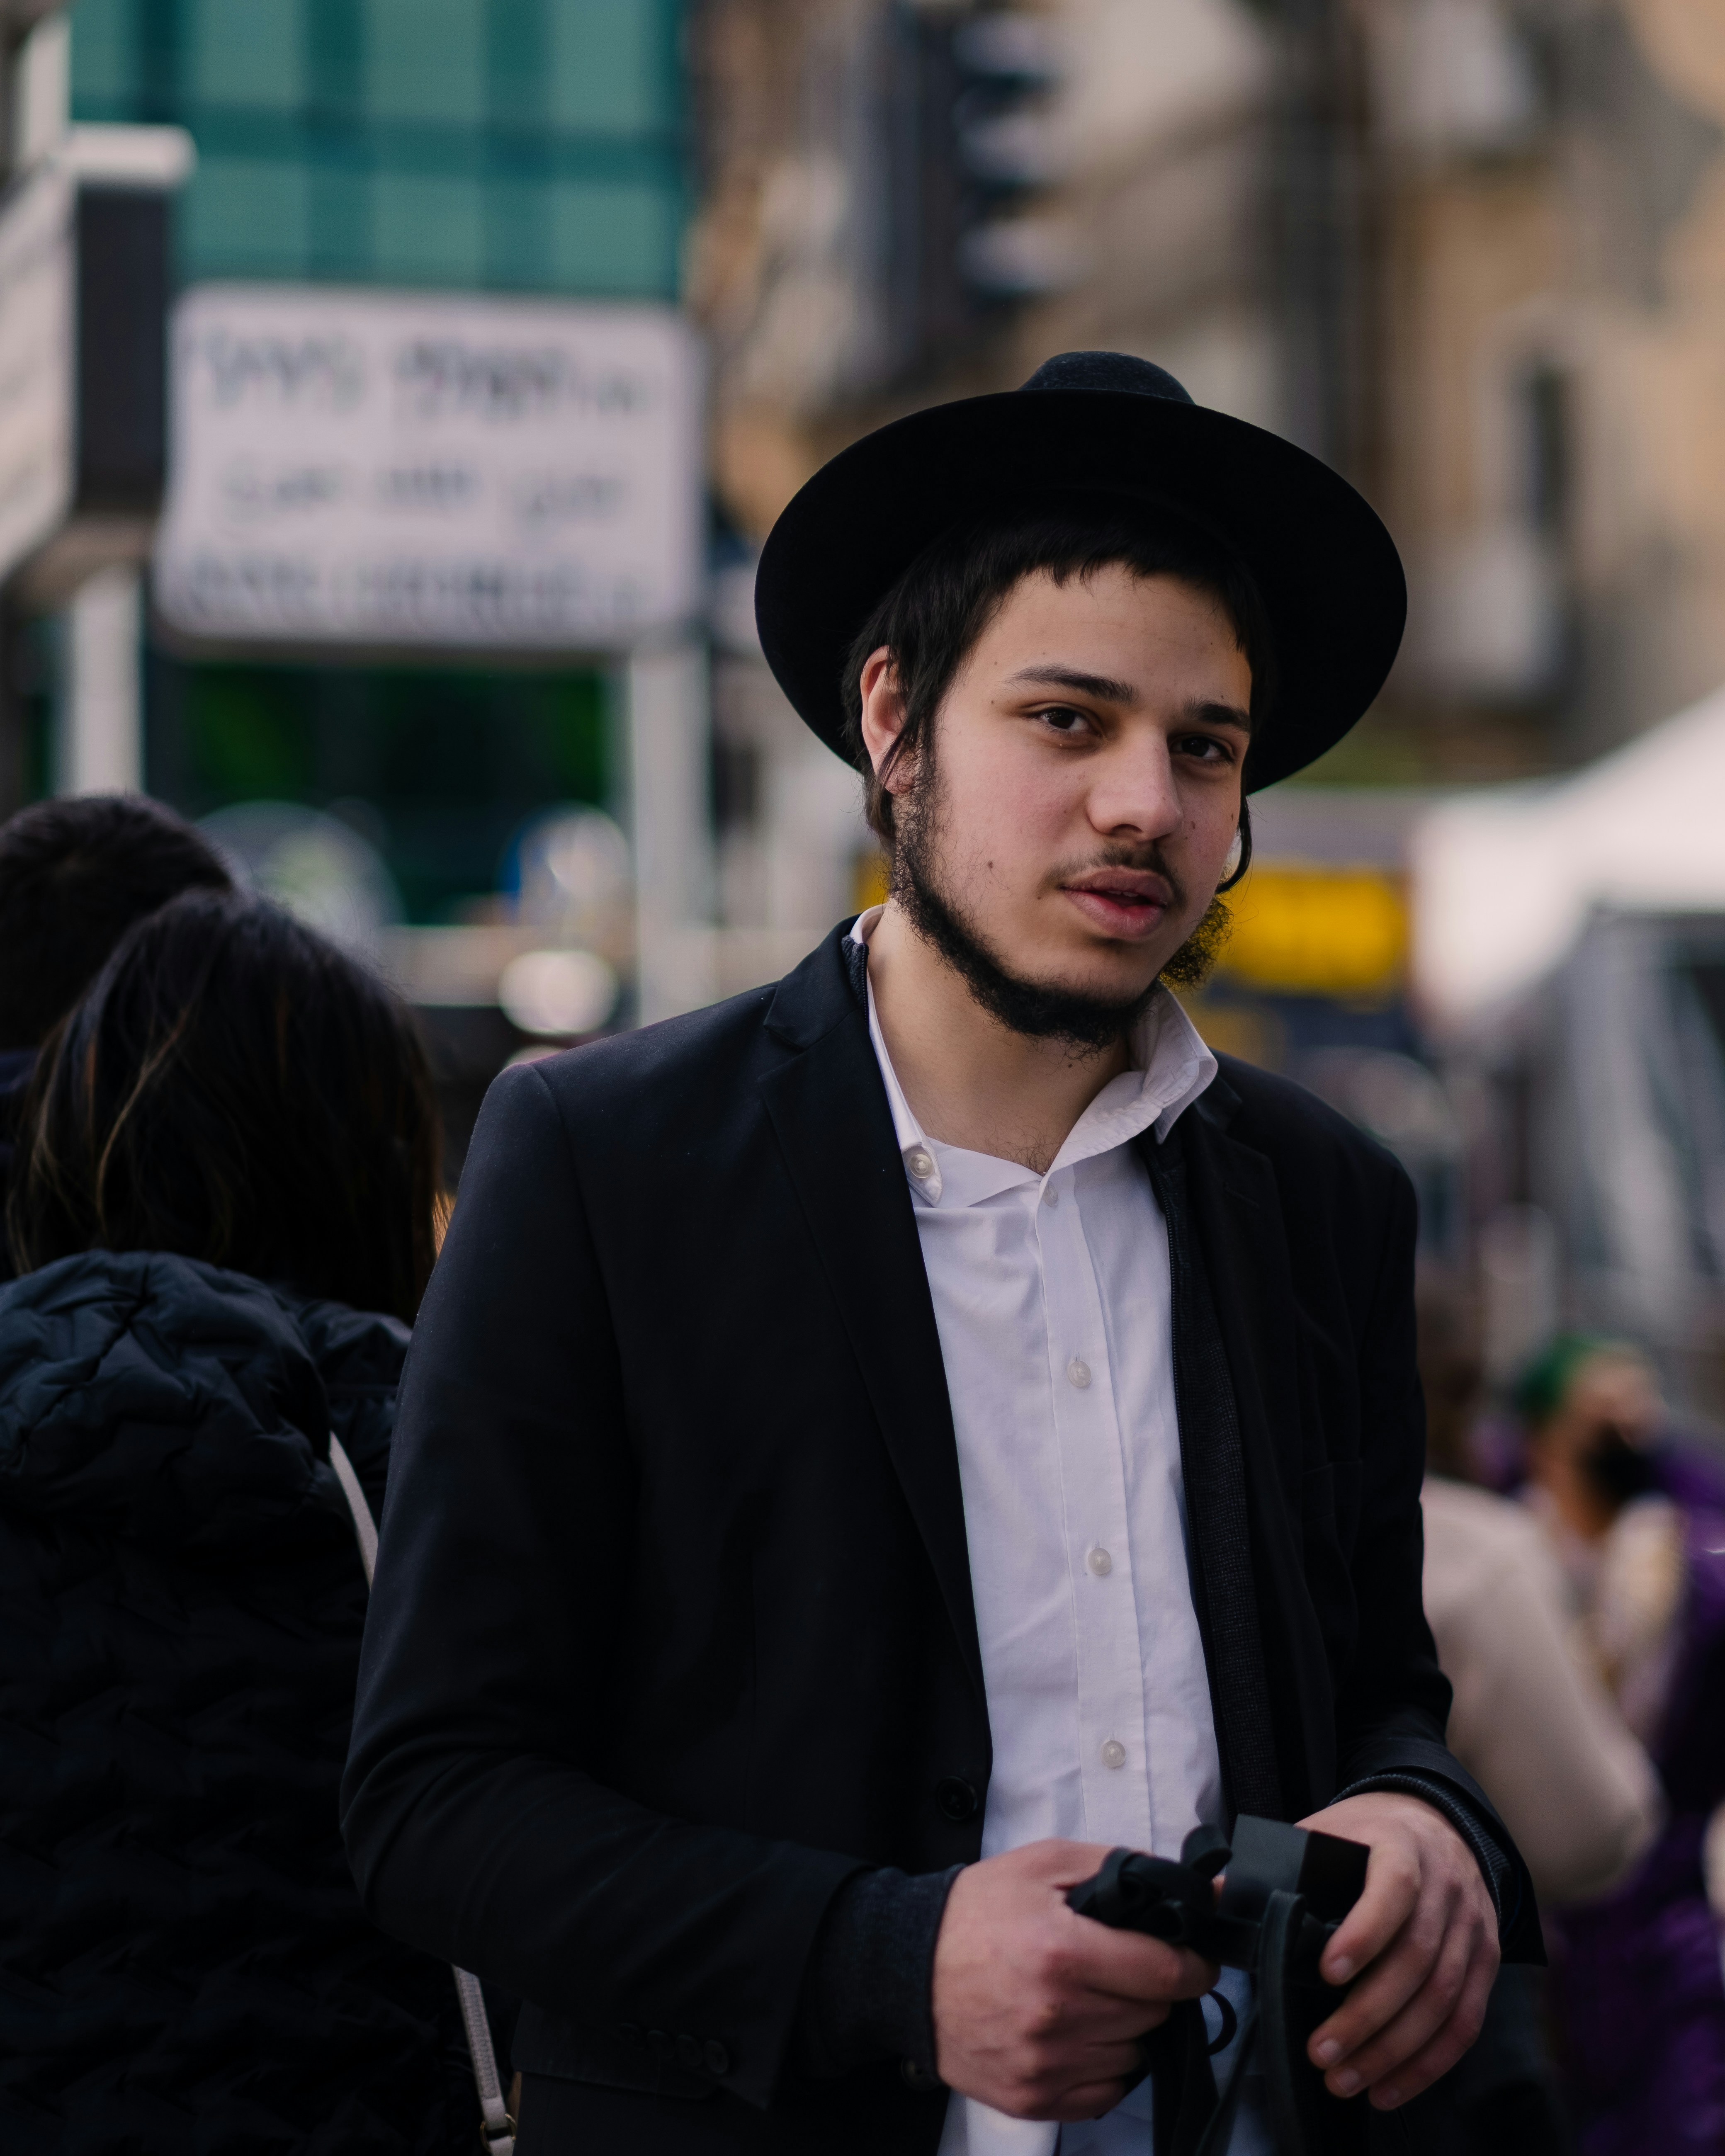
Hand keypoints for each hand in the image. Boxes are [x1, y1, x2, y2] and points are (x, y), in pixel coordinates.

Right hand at [931, 1839, 1216, 2120]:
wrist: (906, 1966)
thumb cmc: (977, 1911)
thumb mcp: (1043, 1863)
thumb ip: (1121, 1867)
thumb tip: (1192, 1887)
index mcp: (1063, 1952)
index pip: (1167, 1974)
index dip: (1191, 1963)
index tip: (1190, 1957)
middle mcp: (1058, 2016)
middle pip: (1153, 2014)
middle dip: (1147, 1988)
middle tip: (1118, 1966)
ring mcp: (1044, 2065)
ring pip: (1133, 2055)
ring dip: (1124, 2027)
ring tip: (1089, 1997)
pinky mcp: (1031, 2098)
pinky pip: (1104, 2093)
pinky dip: (1102, 2065)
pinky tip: (1076, 2033)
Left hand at [1299, 1792, 1498, 2110]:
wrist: (1433, 1823)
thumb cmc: (1365, 1835)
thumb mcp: (1321, 1832)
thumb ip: (1273, 1864)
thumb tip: (1212, 1896)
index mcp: (1403, 1848)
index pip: (1393, 1889)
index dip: (1365, 1932)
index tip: (1327, 1972)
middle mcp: (1447, 1888)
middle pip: (1417, 1959)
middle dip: (1368, 2014)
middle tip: (1321, 2052)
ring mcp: (1473, 1928)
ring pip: (1442, 1999)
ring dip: (1394, 2049)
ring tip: (1345, 2080)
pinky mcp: (1486, 1962)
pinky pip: (1464, 2022)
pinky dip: (1429, 2062)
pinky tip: (1389, 2087)